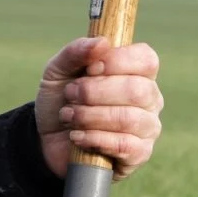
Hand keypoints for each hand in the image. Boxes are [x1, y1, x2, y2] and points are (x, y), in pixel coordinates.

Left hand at [34, 36, 162, 179]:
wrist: (47, 139)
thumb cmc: (61, 100)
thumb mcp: (58, 71)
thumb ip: (75, 52)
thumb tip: (101, 43)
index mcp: (137, 72)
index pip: (146, 60)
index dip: (117, 62)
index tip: (90, 69)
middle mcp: (149, 98)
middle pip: (137, 89)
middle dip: (95, 92)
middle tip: (71, 95)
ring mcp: (148, 127)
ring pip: (129, 118)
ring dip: (90, 116)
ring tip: (69, 116)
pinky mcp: (139, 153)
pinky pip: (126, 145)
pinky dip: (95, 139)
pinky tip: (78, 136)